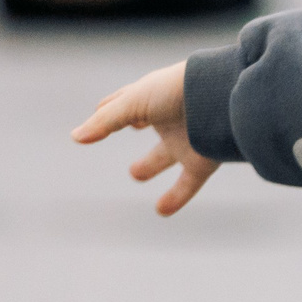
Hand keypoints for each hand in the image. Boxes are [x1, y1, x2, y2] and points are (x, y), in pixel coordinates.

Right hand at [72, 60, 219, 214]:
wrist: (224, 98)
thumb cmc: (177, 90)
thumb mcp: (133, 103)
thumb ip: (105, 121)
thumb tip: (77, 137)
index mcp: (152, 96)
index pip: (126, 101)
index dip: (111, 107)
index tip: (100, 111)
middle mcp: (170, 116)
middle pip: (148, 124)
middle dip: (134, 126)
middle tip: (129, 128)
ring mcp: (188, 137)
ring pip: (167, 155)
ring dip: (151, 165)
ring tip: (135, 174)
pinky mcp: (204, 159)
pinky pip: (188, 184)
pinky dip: (176, 197)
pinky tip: (161, 210)